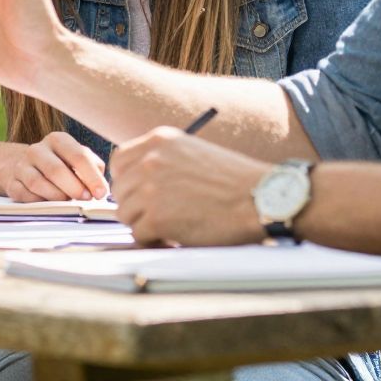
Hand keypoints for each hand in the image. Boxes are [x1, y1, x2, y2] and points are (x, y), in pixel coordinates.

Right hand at [1, 132, 107, 201]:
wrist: (24, 165)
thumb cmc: (61, 164)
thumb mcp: (77, 159)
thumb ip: (93, 169)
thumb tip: (103, 189)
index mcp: (58, 140)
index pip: (78, 156)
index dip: (91, 176)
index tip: (101, 193)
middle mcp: (38, 149)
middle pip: (56, 169)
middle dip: (74, 187)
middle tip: (86, 199)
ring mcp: (22, 165)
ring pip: (37, 183)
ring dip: (56, 196)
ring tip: (68, 203)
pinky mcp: (12, 182)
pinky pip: (24, 195)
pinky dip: (38, 202)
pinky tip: (49, 204)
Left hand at [109, 126, 268, 246]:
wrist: (261, 198)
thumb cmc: (234, 181)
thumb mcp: (195, 154)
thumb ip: (164, 162)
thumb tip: (137, 183)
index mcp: (161, 140)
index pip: (120, 160)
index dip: (127, 181)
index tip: (140, 194)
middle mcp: (151, 160)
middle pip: (121, 190)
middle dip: (137, 206)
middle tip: (162, 216)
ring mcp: (151, 189)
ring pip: (126, 214)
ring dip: (145, 224)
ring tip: (172, 226)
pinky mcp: (157, 218)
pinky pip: (139, 234)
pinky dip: (154, 240)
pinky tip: (175, 237)